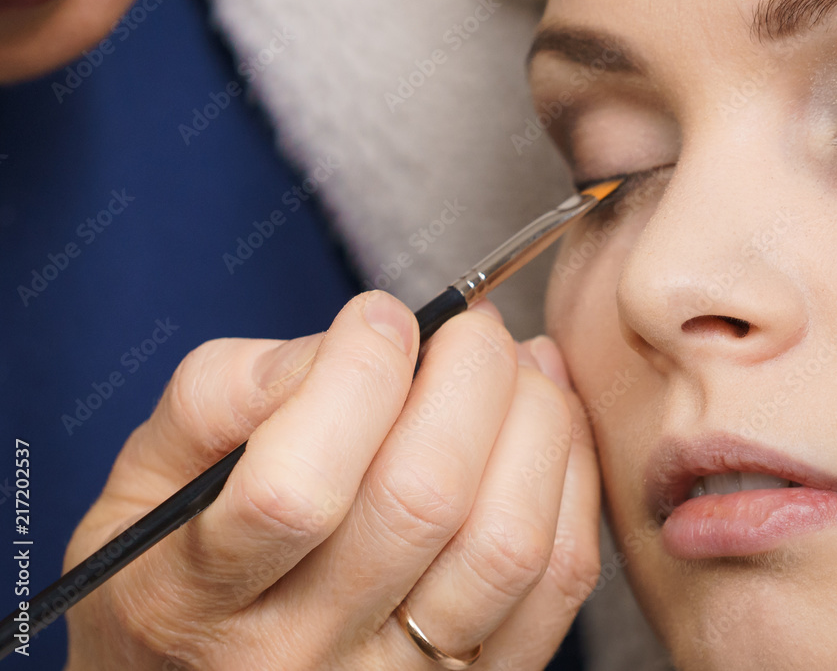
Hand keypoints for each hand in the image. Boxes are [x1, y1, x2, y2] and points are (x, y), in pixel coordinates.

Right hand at [63, 292, 600, 669]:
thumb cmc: (181, 557)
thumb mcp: (149, 473)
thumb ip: (223, 393)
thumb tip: (360, 341)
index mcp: (196, 599)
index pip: (295, 489)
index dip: (355, 378)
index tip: (381, 316)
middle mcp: (303, 656)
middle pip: (422, 502)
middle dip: (469, 376)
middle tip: (470, 324)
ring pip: (508, 544)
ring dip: (535, 421)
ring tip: (516, 364)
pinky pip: (559, 579)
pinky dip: (571, 477)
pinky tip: (546, 420)